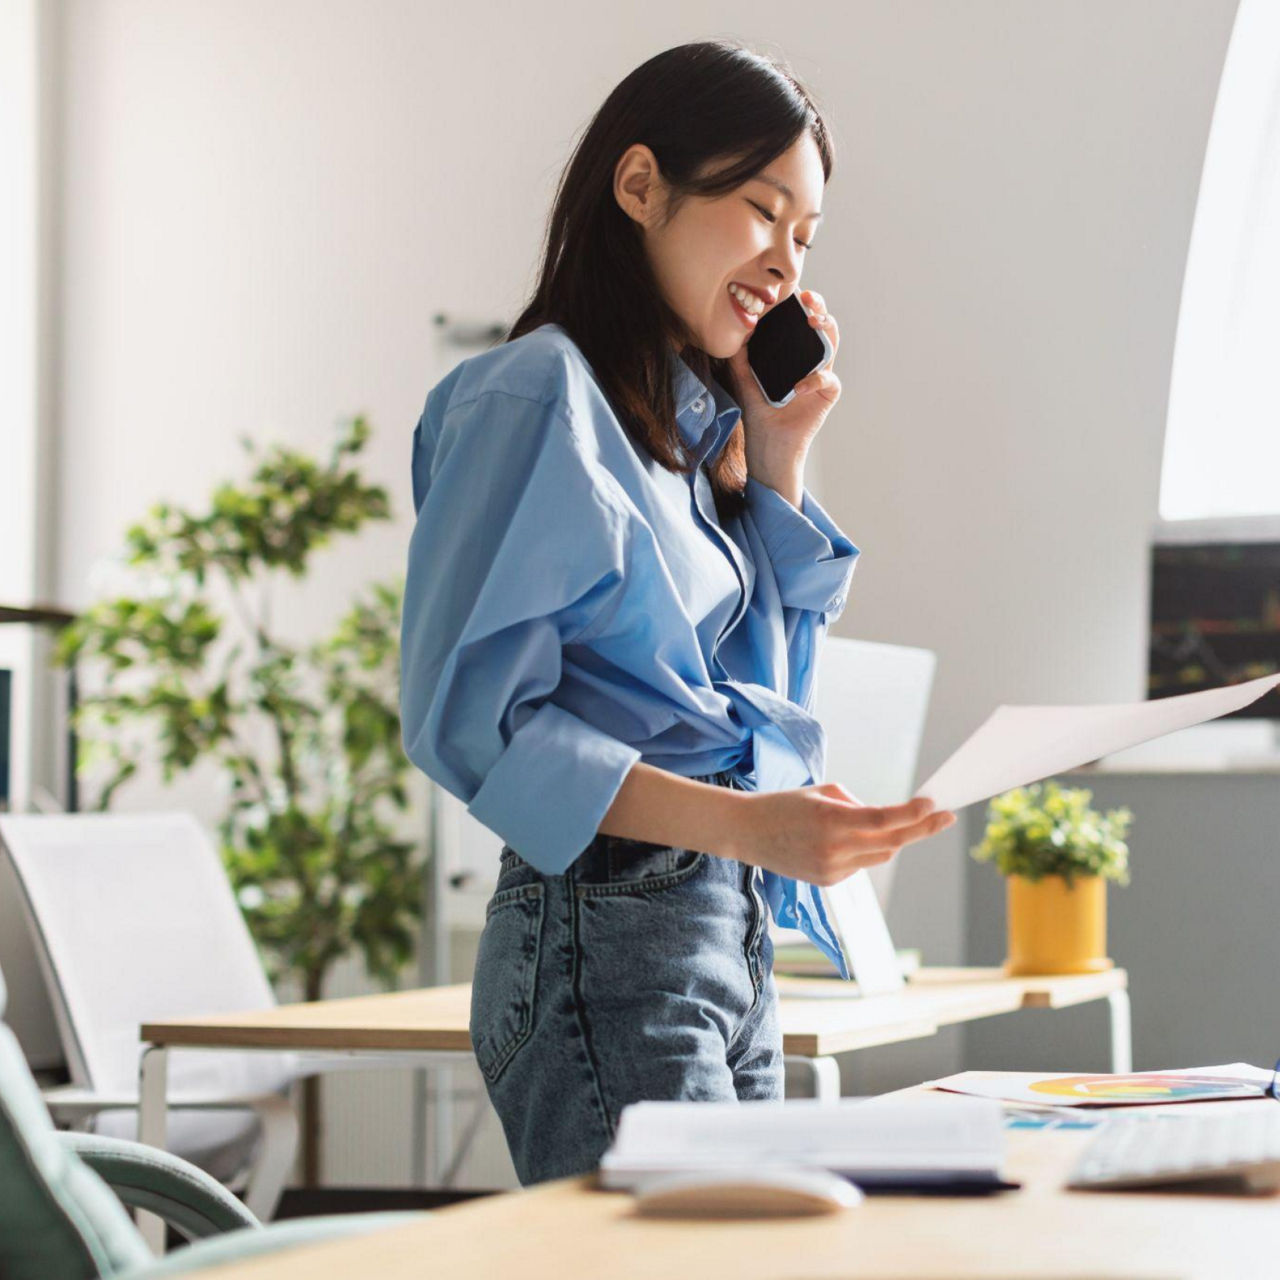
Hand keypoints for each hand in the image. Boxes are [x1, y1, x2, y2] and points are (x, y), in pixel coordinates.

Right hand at [722, 786, 955, 886]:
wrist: (747, 832)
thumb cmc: (784, 804)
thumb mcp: (822, 792)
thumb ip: (857, 805)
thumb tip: (885, 821)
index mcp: (830, 819)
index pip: (882, 819)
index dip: (912, 815)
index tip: (934, 805)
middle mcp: (834, 848)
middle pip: (892, 841)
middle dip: (921, 828)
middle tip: (946, 816)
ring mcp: (832, 869)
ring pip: (880, 854)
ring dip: (888, 838)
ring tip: (868, 822)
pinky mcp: (828, 882)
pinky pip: (861, 864)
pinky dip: (862, 850)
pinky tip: (838, 840)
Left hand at [725, 288, 841, 469]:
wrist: (767, 443)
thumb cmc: (758, 412)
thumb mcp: (743, 379)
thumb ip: (740, 356)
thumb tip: (736, 329)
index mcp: (792, 352)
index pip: (799, 321)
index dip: (799, 304)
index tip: (790, 292)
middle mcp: (809, 359)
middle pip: (821, 324)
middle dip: (818, 306)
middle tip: (807, 299)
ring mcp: (820, 374)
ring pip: (832, 342)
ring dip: (826, 328)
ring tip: (813, 322)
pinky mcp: (827, 394)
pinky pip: (828, 379)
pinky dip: (815, 380)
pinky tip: (798, 387)